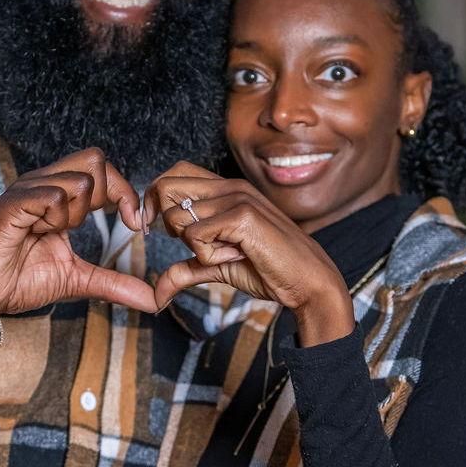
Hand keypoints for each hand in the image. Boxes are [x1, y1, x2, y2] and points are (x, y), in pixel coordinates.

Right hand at [0, 148, 155, 337]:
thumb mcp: (78, 279)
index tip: (134, 224)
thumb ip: (115, 283)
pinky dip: (56, 218)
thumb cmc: (18, 280)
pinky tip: (41, 233)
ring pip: (79, 178)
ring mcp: (26, 190)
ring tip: (54, 234)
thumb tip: (153, 300)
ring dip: (79, 213)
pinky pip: (51, 195)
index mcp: (58, 192)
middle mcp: (43, 183)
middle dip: (110, 194)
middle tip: (97, 227)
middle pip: (95, 159)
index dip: (126, 193)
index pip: (103, 168)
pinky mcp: (12, 205)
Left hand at [143, 162, 352, 344]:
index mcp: (226, 189)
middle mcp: (230, 186)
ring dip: (194, 245)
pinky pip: (195, 236)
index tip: (161, 231)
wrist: (308, 282)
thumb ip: (187, 269)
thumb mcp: (218, 265)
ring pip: (176, 217)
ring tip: (227, 252)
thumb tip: (157, 292)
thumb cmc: (268, 269)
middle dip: (167, 222)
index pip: (174, 174)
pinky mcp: (242, 216)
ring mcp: (237, 197)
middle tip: (198, 245)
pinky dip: (208, 256)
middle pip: (166, 187)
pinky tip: (236, 256)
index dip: (157, 200)